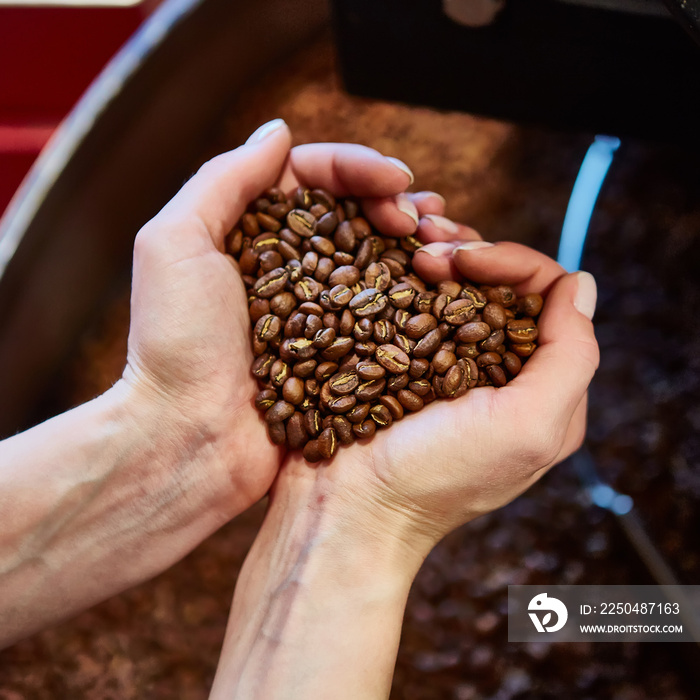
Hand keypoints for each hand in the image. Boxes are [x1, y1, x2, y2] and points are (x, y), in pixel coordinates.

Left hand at [120, 119, 440, 518]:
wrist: (187, 440)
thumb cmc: (175, 343)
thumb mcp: (175, 243)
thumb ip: (224, 179)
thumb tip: (280, 130)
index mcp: (251, 235)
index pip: (312, 181)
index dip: (356, 169)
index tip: (395, 180)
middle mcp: (288, 268)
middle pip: (352, 217)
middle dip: (394, 204)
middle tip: (425, 213)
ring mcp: (317, 312)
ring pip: (375, 262)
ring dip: (412, 245)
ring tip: (445, 239)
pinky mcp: (339, 354)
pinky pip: (382, 316)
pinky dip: (413, 296)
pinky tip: (441, 287)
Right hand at [209, 194, 598, 699]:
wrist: (345, 507)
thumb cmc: (436, 477)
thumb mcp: (527, 427)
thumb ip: (570, 357)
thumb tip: (580, 282)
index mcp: (540, 389)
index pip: (548, 299)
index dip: (513, 265)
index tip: (467, 261)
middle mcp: (496, 371)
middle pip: (500, 286)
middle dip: (471, 251)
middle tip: (429, 245)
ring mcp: (444, 365)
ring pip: (454, 288)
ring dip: (437, 254)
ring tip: (407, 241)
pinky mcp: (399, 362)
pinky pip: (410, 306)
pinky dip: (402, 276)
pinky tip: (387, 260)